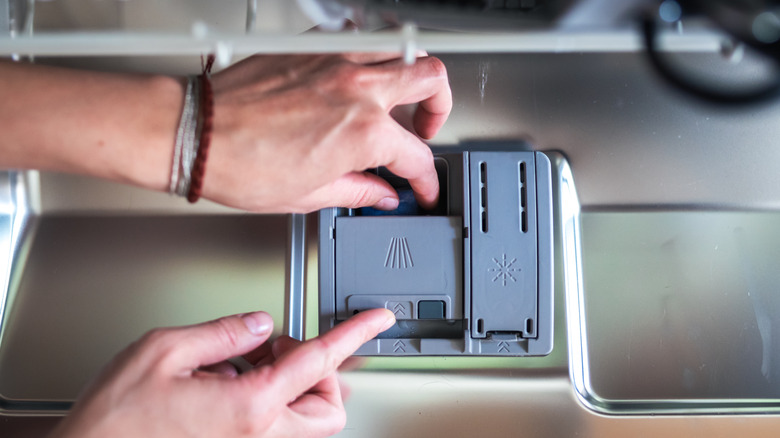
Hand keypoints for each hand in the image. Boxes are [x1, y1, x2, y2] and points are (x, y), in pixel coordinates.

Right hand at [49, 309, 395, 437]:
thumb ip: (224, 332)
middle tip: (284, 347)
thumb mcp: (165, 351)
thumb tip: (258, 324)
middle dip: (320, 372)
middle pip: (328, 407)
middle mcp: (260, 436)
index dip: (353, 335)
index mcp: (250, 406)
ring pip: (306, 422)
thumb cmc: (116, 420)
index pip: (319, 362)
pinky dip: (271, 402)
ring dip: (294, 387)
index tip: (376, 320)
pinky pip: (277, 429)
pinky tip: (234, 383)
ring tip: (251, 363)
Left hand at [204, 54, 451, 212]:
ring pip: (403, 48)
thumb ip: (358, 190)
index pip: (417, 155)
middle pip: (431, 80)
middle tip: (422, 129)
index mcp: (364, 132)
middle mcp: (357, 88)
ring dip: (410, 75)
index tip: (420, 186)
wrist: (196, 133)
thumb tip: (380, 194)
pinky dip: (369, 55)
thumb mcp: (309, 195)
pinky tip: (357, 77)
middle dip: (439, 109)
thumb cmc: (240, 164)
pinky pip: (358, 37)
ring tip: (398, 97)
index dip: (425, 179)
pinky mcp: (312, 47)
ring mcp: (336, 60)